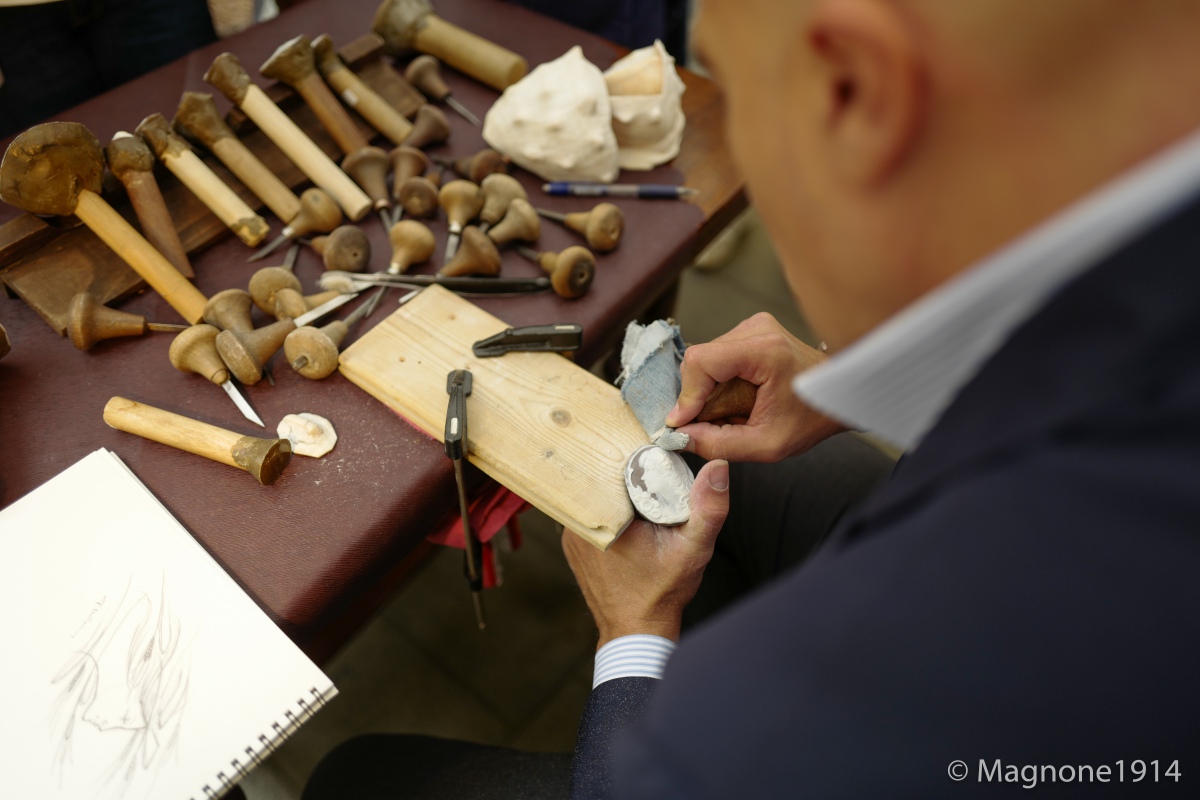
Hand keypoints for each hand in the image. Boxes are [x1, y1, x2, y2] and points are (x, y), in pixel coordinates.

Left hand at [562, 460, 729, 647]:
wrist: (637, 630)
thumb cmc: (661, 593)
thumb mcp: (692, 548)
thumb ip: (708, 508)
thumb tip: (717, 468)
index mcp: (602, 517)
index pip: (611, 466)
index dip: (634, 456)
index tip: (654, 457)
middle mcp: (578, 523)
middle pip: (601, 479)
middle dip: (625, 472)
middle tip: (651, 472)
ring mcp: (571, 535)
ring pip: (594, 495)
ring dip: (615, 491)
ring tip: (640, 489)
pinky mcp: (574, 544)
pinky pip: (590, 513)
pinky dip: (607, 509)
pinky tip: (625, 511)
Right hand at [665, 312, 845, 461]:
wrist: (840, 396)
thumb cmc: (812, 418)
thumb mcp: (767, 445)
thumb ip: (720, 444)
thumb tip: (682, 436)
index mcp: (765, 351)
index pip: (701, 361)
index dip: (686, 394)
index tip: (683, 423)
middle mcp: (758, 328)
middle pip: (701, 359)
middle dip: (698, 395)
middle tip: (713, 422)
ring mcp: (755, 325)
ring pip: (706, 357)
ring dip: (708, 388)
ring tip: (732, 410)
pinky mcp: (753, 328)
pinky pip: (718, 355)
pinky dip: (719, 379)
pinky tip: (738, 396)